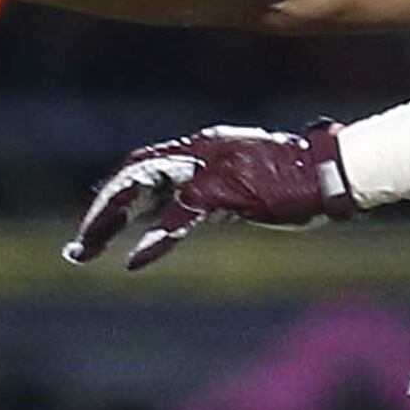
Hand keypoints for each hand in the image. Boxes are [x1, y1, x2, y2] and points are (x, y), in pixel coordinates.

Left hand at [63, 124, 353, 269]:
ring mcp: (209, 168)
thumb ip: (218, 191)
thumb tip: (197, 211)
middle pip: (133, 175)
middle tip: (76, 247)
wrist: (333, 169)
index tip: (98, 220)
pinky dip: (155, 241)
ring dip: (108, 221)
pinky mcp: (224, 190)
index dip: (117, 191)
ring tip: (84, 250)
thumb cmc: (301, 178)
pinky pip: (179, 217)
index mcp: (203, 147)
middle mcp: (198, 151)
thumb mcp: (249, 182)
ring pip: (142, 188)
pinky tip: (135, 262)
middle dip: (102, 211)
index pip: (145, 164)